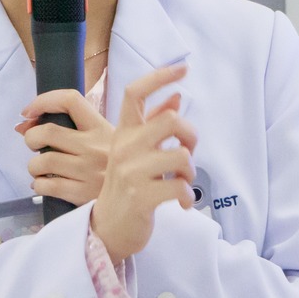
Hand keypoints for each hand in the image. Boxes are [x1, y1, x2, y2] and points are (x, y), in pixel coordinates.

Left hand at [18, 86, 113, 207]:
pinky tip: (43, 185)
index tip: (28, 112)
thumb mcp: (108, 140)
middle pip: (48, 132)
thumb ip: (74, 128)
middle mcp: (95, 147)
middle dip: (31, 137)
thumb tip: (24, 123)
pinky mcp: (83, 194)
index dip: (43, 101)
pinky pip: (47, 186)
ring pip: (43, 161)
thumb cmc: (114, 168)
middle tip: (33, 145)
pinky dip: (38, 185)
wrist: (135, 201)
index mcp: (102, 128)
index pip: (70, 100)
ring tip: (39, 169)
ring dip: (33, 166)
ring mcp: (89, 171)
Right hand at [90, 65, 194, 262]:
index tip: (181, 68)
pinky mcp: (142, 196)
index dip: (159, 76)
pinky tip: (182, 203)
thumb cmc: (126, 188)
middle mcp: (123, 148)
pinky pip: (181, 186)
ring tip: (181, 182)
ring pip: (182, 155)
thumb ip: (153, 125)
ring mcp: (131, 172)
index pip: (134, 92)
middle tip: (187, 153)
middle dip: (190, 137)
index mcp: (121, 133)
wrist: (107, 228)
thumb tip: (176, 96)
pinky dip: (188, 196)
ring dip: (190, 172)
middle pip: (171, 120)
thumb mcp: (134, 153)